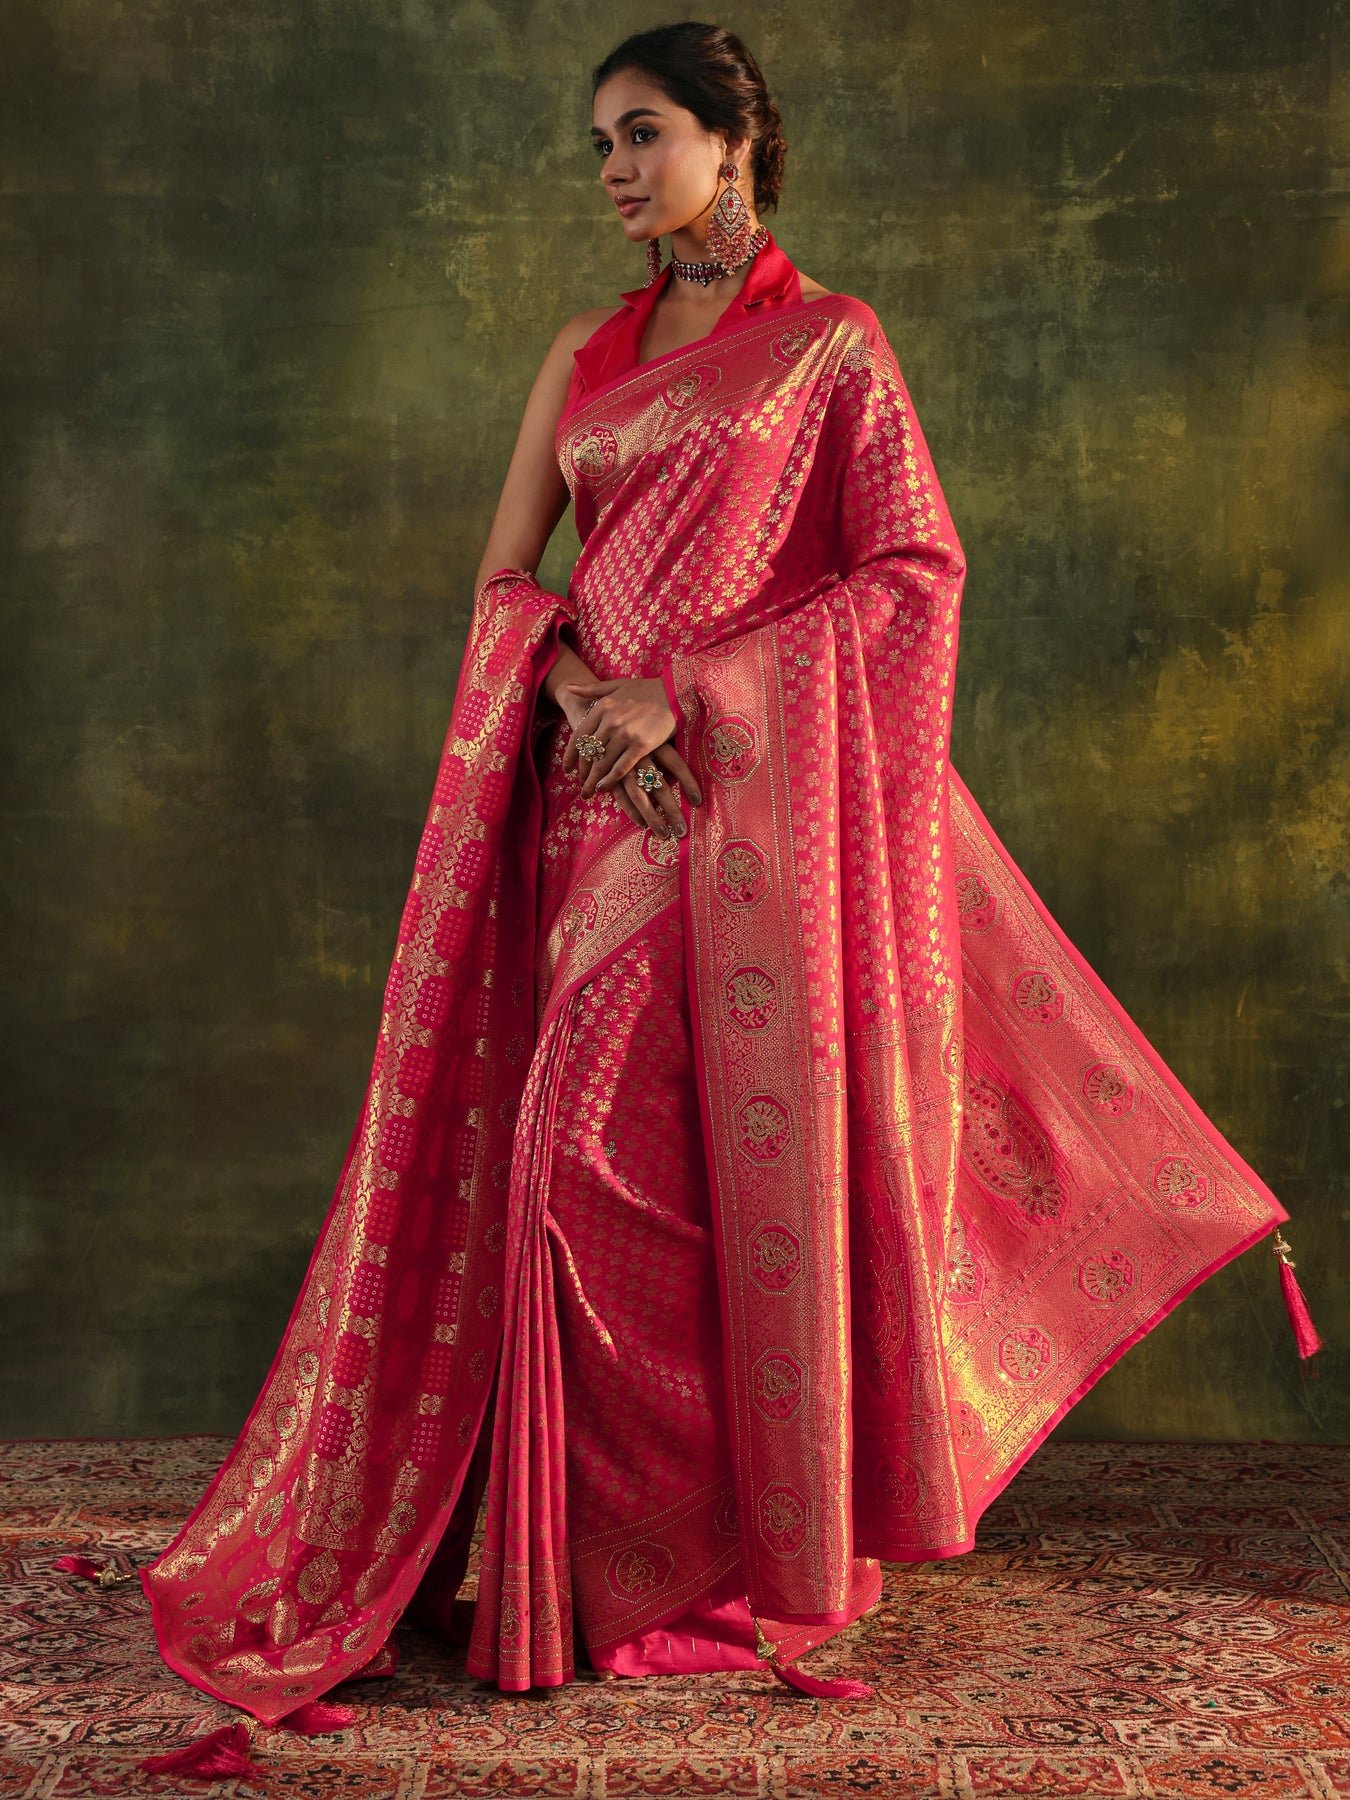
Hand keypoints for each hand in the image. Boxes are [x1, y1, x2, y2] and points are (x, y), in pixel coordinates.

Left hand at [562, 677, 702, 837]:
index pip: (578, 736)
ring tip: (588, 792)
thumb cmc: (646, 689)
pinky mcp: (641, 746)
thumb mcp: (616, 684)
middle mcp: (610, 722)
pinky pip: (621, 767)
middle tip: (579, 786)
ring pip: (602, 763)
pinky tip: (603, 787)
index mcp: (601, 708)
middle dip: (582, 773)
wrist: (674, 692)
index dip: (570, 756)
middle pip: (588, 754)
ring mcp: (625, 735)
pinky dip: (610, 780)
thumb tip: (569, 688)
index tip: (566, 770)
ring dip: (593, 780)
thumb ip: (591, 689)